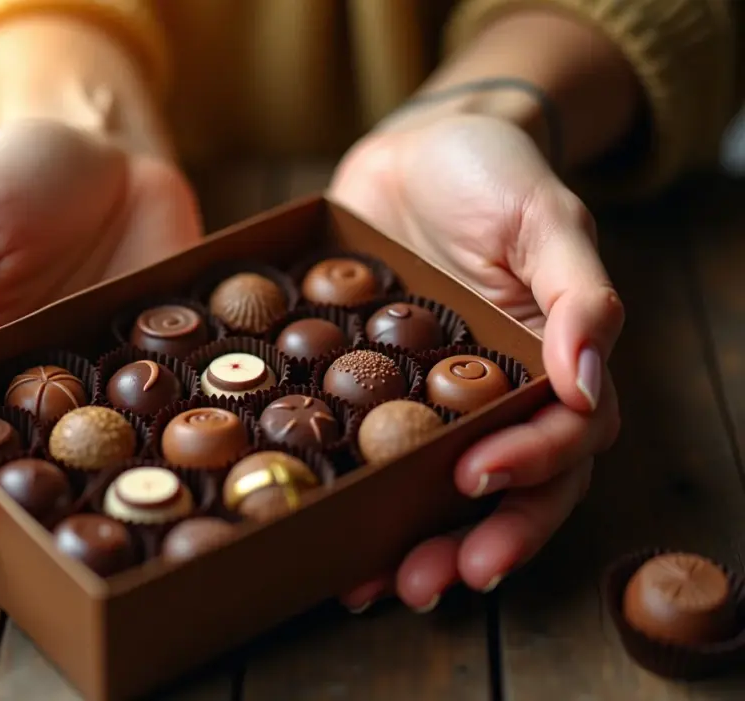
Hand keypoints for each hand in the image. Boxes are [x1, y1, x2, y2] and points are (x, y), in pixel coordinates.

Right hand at [0, 121, 202, 544]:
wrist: (116, 155)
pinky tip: (151, 477)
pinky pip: (128, 435)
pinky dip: (133, 461)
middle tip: (13, 542)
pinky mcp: (131, 386)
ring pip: (46, 472)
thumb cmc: (20, 173)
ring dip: (53, 504)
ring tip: (78, 530)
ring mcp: (67, 395)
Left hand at [329, 114, 623, 611]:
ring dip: (415, 542)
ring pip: (441, 491)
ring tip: (376, 588)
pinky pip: (375, 453)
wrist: (416, 149)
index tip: (479, 479)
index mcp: (554, 366)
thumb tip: (586, 378)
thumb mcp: (544, 217)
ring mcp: (438, 402)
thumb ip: (580, 294)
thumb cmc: (493, 172)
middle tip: (431, 580)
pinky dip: (361, 500)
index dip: (531, 468)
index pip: (565, 438)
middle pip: (507, 490)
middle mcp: (500, 398)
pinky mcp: (381, 392)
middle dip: (477, 539)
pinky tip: (330, 536)